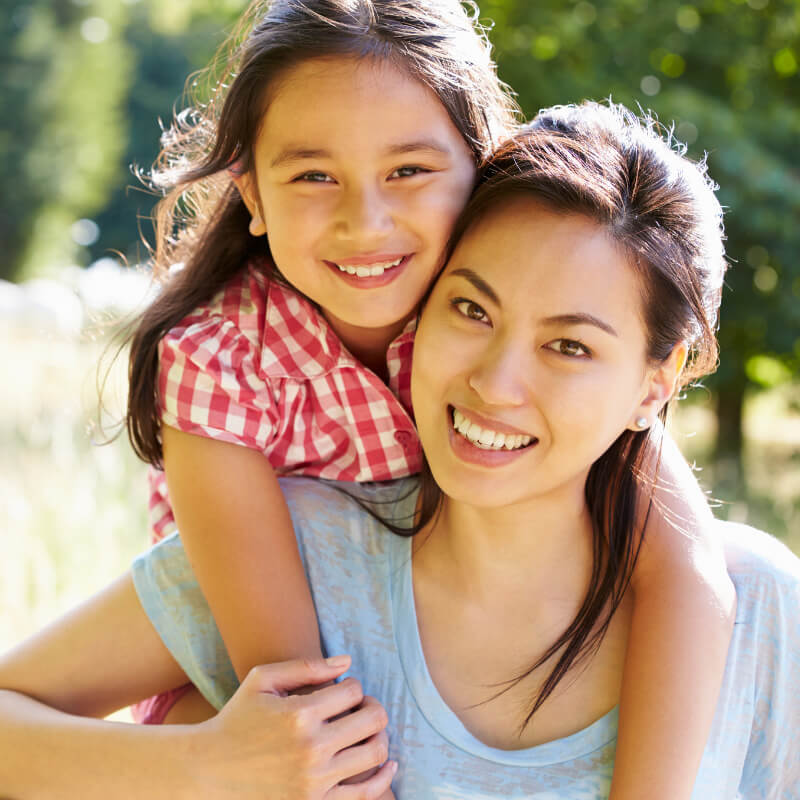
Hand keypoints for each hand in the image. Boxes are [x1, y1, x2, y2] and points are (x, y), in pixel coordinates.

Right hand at [185, 656, 395, 799]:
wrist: (209, 771)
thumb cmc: (238, 718)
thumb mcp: (263, 680)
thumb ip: (307, 666)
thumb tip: (347, 662)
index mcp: (299, 714)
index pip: (353, 690)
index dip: (351, 686)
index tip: (341, 690)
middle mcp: (311, 748)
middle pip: (373, 719)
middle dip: (372, 706)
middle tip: (361, 707)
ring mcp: (315, 781)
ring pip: (375, 753)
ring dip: (378, 736)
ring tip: (365, 731)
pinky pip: (365, 794)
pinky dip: (383, 778)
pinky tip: (388, 765)